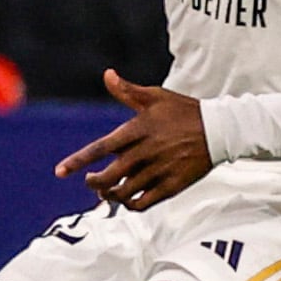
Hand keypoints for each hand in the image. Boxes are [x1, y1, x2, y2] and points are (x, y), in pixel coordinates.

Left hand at [54, 69, 210, 209]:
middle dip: (93, 182)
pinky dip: (130, 205)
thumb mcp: (156, 96)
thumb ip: (128, 91)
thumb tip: (107, 75)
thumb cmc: (184, 111)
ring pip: (125, 193)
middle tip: (90, 180)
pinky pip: (144, 203)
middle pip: (109, 176)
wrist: (220, 130)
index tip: (60, 172)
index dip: (79, 161)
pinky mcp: (173, 186)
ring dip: (110, 195)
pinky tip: (126, 200)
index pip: (101, 148)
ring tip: (106, 191)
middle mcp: (147, 152)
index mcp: (139, 130)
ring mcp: (160, 171)